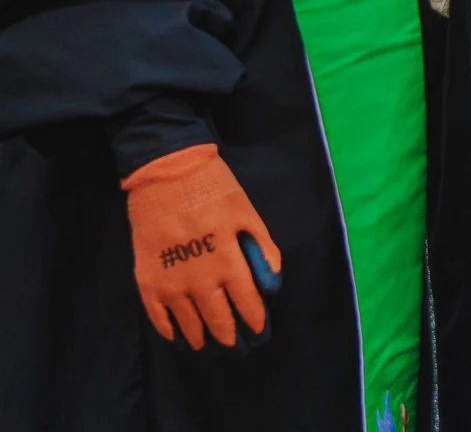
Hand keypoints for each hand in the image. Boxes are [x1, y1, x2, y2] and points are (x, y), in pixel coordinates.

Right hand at [122, 144, 282, 349]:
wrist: (165, 173)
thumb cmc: (213, 190)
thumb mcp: (248, 214)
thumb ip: (263, 248)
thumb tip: (272, 283)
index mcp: (228, 260)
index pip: (247, 302)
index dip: (255, 321)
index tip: (260, 333)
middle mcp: (199, 277)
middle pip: (218, 320)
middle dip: (230, 338)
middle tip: (238, 349)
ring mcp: (170, 281)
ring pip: (188, 323)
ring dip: (201, 338)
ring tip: (210, 347)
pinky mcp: (146, 279)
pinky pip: (158, 315)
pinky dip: (169, 330)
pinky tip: (179, 338)